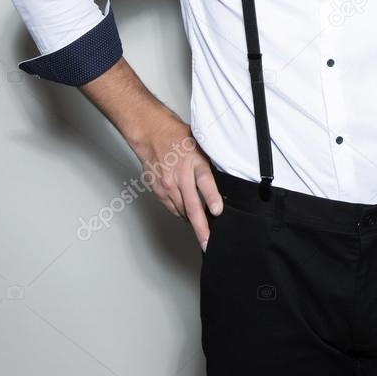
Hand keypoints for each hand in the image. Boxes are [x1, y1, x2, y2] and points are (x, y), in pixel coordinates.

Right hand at [129, 110, 223, 250]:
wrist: (150, 133)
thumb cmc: (178, 137)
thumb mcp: (200, 145)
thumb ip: (209, 164)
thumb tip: (226, 180)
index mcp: (194, 161)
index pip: (204, 182)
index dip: (212, 197)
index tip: (217, 211)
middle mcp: (180, 175)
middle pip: (192, 204)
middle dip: (201, 226)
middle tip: (208, 242)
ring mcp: (167, 184)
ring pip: (181, 210)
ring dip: (192, 222)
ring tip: (203, 233)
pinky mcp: (158, 189)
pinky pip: (171, 207)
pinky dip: (181, 213)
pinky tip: (188, 216)